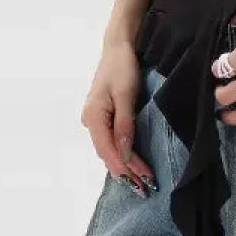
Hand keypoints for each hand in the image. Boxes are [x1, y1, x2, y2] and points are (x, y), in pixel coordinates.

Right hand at [81, 38, 154, 191]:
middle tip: (145, 188)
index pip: (109, 150)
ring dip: (124, 166)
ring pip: (108, 150)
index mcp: (93, 117)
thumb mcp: (126, 95)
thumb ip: (124, 126)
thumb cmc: (122, 67)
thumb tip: (125, 154)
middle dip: (126, 171)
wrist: (117, 47)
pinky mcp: (101, 118)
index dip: (127, 167)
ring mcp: (94, 120)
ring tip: (140, 181)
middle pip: (108, 153)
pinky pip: (110, 142)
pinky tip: (130, 164)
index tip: (145, 179)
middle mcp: (90, 121)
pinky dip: (121, 154)